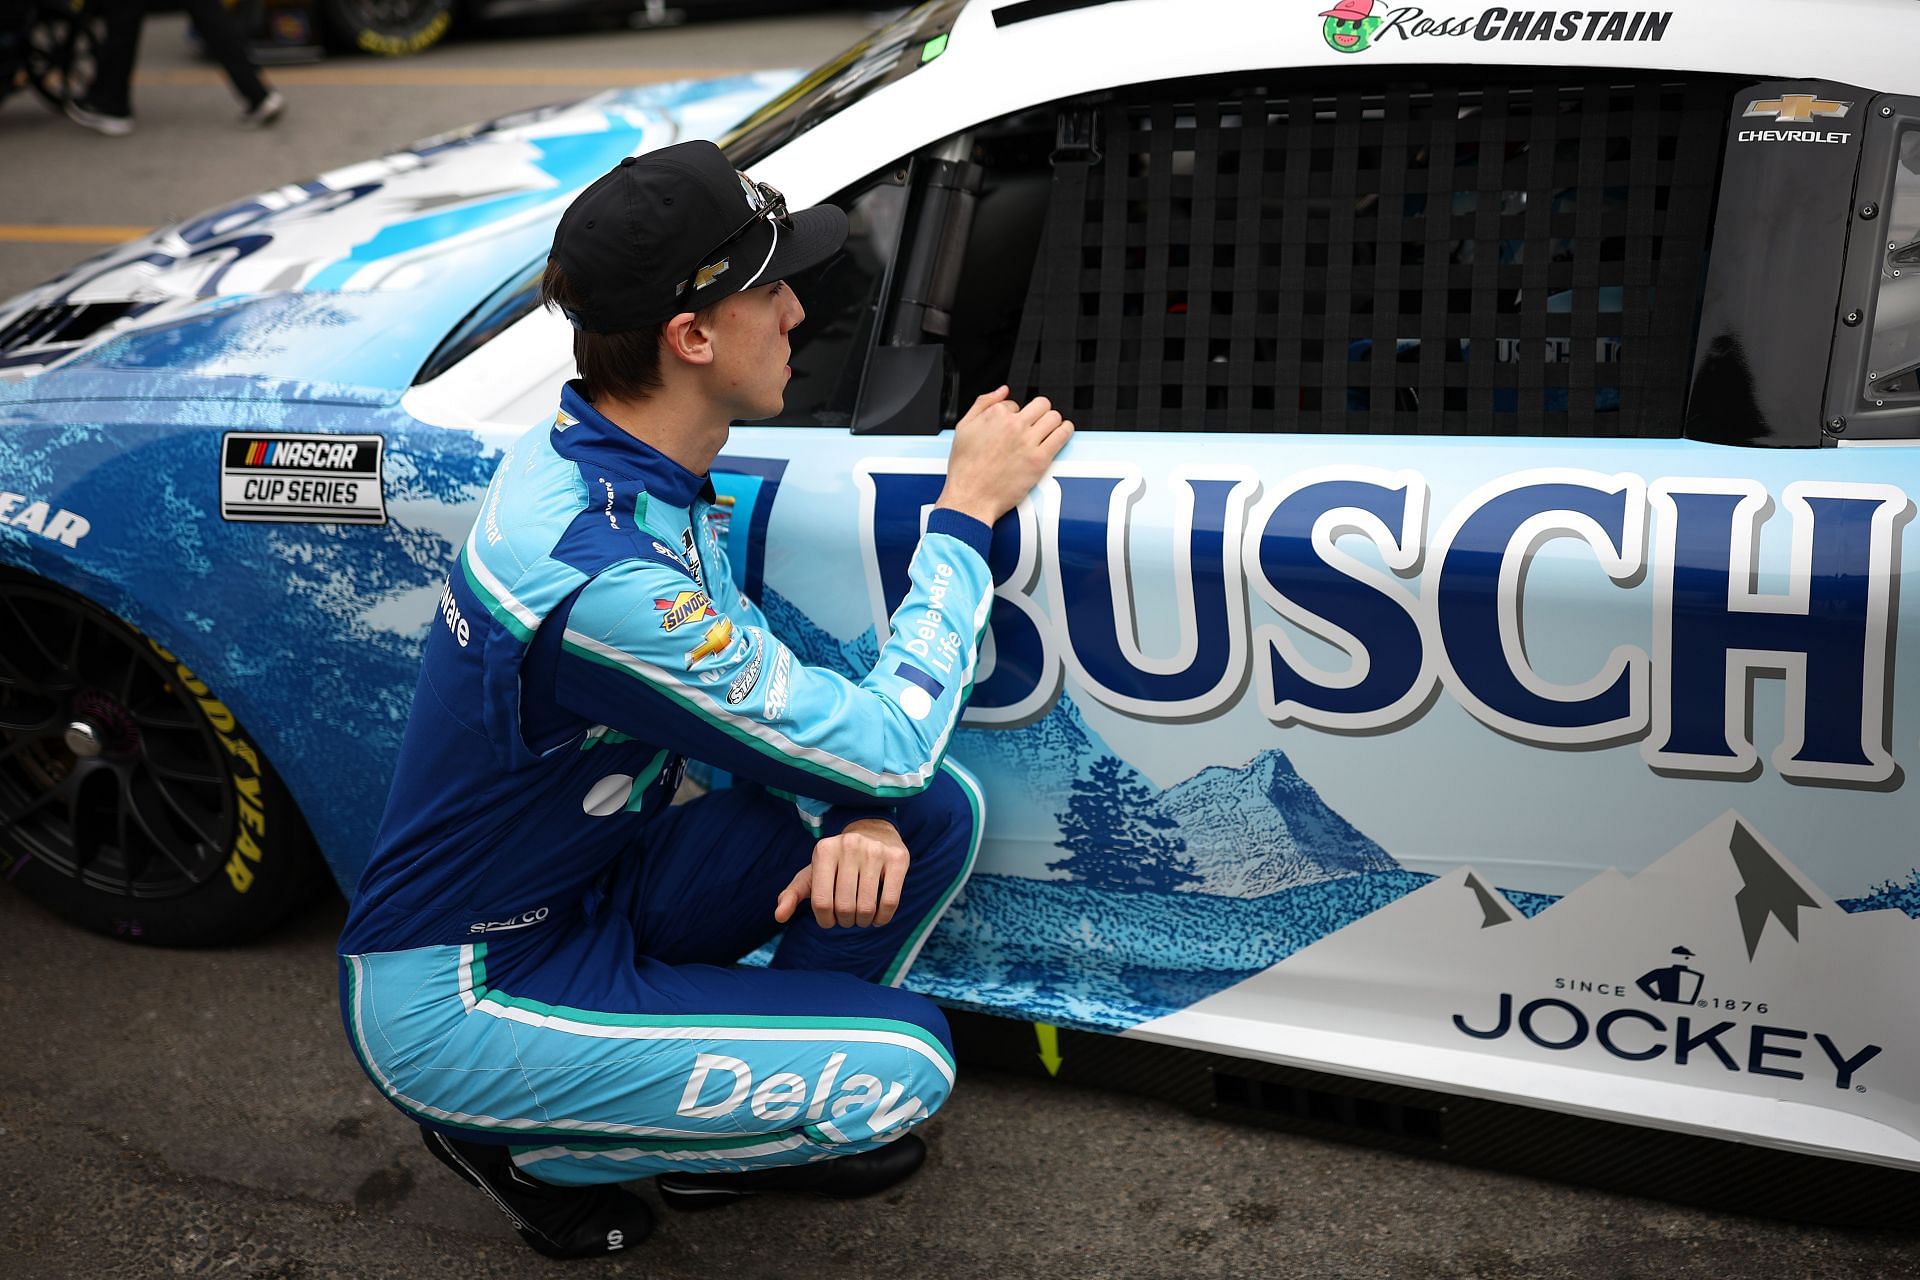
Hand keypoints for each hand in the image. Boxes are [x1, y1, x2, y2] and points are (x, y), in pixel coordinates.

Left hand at [774, 819, 909, 928]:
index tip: (830, 921)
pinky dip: (882, 918)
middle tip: (848, 919)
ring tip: (862, 918)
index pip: (821, 902)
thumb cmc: (838, 861)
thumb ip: (793, 894)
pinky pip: (889, 902)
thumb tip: (778, 916)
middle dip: (845, 922)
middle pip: (844, 907)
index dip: (825, 920)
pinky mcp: (897, 858)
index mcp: (824, 849)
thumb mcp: (813, 873)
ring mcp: (875, 851)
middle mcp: (849, 846)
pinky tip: (878, 917)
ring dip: (863, 922)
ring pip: (867, 907)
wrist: (873, 830)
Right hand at [936, 385, 1073, 526]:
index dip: (1015, 415)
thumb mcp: (963, 428)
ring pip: (1054, 417)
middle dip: (1038, 412)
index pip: (1016, 404)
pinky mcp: (1040, 460)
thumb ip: (983, 404)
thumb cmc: (965, 469)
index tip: (1013, 426)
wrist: (970, 497)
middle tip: (1036, 423)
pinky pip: (1062, 435)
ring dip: (1053, 421)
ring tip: (1049, 428)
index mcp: (995, 415)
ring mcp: (1028, 442)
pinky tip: (1063, 432)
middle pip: (1041, 404)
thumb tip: (1002, 391)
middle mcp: (1014, 425)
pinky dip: (1066, 431)